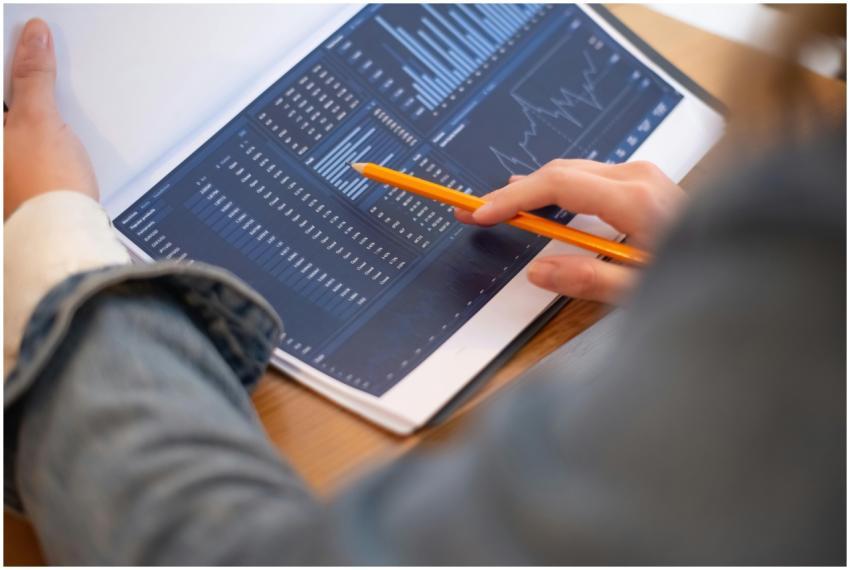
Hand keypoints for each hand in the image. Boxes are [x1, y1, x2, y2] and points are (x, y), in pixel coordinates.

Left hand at [4, 18, 97, 218]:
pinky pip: (25, 137)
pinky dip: (40, 127)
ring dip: (32, 103)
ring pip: (14, 120)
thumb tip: (33, 39)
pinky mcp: (19, 174)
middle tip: (41, 62)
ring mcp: (5, 164)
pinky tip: (55, 131)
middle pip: (8, 103)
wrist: (65, 234)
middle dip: (22, 81)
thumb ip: (33, 76)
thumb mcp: (38, 119)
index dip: (11, 58)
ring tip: (49, 98)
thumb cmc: (44, 188)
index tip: (28, 43)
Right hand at [455, 159, 685, 303]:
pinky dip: (556, 187)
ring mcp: (642, 176)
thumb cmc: (700, 277)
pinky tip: (539, 199)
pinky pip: (588, 176)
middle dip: (513, 191)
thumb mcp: (642, 291)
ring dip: (533, 187)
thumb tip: (539, 271)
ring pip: (572, 170)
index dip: (513, 198)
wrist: (741, 260)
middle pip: (559, 172)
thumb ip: (589, 281)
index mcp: (635, 199)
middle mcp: (638, 177)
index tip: (481, 212)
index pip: (557, 185)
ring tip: (498, 206)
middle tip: (475, 210)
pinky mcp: (644, 182)